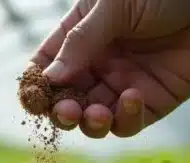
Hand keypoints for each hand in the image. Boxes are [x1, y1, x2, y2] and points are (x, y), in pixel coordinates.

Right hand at [30, 0, 189, 138]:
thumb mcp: (115, 7)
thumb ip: (82, 42)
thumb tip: (51, 79)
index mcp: (81, 36)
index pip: (47, 67)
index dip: (37, 86)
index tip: (35, 98)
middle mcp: (99, 64)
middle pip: (67, 100)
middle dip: (62, 112)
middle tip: (66, 112)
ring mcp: (125, 84)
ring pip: (95, 120)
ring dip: (89, 124)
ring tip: (95, 114)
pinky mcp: (154, 101)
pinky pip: (129, 123)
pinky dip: (125, 119)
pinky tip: (131, 99)